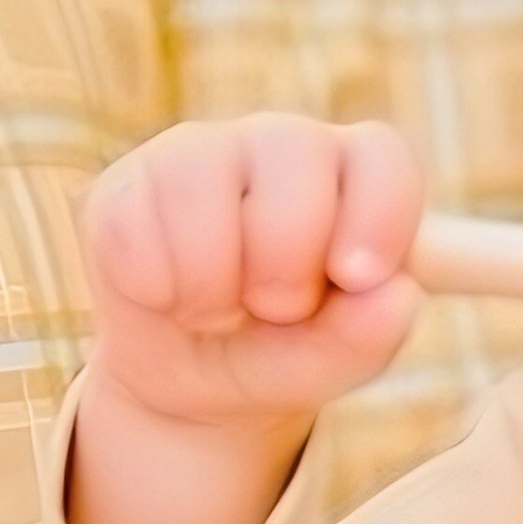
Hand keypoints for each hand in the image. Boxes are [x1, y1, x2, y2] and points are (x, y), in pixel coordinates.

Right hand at [68, 117, 422, 523]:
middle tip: (275, 308)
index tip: (355, 277)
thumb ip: (366, 336)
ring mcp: (198, 153)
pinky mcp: (126, 184)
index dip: (376, 214)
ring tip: (219, 308)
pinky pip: (134, 230)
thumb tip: (396, 295)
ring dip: (211, 284)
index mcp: (353, 175)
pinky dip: (155, 289)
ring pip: (203, 188)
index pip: (381, 155)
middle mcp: (280, 145)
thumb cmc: (279, 350)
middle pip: (297, 155)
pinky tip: (168, 297)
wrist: (187, 379)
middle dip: (286, 261)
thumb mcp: (328, 362)